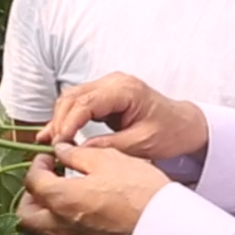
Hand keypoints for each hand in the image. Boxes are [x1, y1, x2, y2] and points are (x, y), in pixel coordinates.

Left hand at [15, 143, 172, 234]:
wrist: (166, 230)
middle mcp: (60, 228)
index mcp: (61, 199)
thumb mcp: (110, 160)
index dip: (38, 165)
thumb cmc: (142, 194)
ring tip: (55, 205)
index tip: (48, 159)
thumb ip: (78, 154)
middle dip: (31, 195)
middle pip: (26, 214)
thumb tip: (62, 151)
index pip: (33, 181)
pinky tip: (68, 227)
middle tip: (46, 182)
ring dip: (39, 219)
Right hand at [40, 73, 208, 158]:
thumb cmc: (169, 132)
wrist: (184, 125)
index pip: (86, 102)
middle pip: (74, 96)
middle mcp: (114, 82)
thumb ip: (109, 146)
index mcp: (126, 90)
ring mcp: (108, 87)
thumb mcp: (141, 144)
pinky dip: (67, 119)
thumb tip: (77, 152)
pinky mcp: (105, 96)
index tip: (59, 142)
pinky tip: (54, 134)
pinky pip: (80, 104)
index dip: (69, 122)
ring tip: (50, 143)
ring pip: (72, 98)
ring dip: (60, 119)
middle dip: (60, 121)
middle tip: (52, 146)